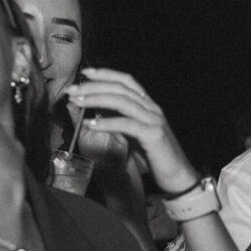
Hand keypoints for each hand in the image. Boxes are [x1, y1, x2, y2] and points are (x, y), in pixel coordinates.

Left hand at [65, 67, 197, 193]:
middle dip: (93, 86)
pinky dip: (107, 123)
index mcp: (148, 106)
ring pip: (122, 102)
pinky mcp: (154, 135)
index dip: (106, 74)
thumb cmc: (154, 158)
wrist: (178, 178)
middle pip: (121, 89)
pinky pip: (127, 125)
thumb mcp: (131, 137)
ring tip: (77, 102)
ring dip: (96, 99)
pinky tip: (91, 125)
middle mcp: (152, 109)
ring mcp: (154, 121)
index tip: (86, 73)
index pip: (127, 81)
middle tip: (72, 90)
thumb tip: (90, 111)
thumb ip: (115, 123)